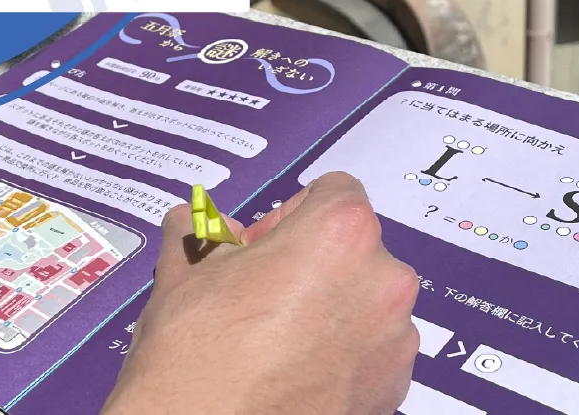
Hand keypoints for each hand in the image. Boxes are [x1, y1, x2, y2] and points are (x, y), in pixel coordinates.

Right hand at [102, 171, 419, 414]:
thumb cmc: (194, 363)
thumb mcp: (184, 273)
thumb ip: (201, 231)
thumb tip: (197, 223)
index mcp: (340, 233)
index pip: (334, 190)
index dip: (287, 216)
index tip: (259, 246)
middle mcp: (383, 280)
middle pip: (353, 247)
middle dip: (310, 262)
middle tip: (260, 294)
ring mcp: (394, 340)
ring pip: (364, 299)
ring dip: (328, 307)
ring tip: (273, 339)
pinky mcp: (393, 388)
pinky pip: (371, 349)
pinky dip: (340, 352)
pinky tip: (292, 369)